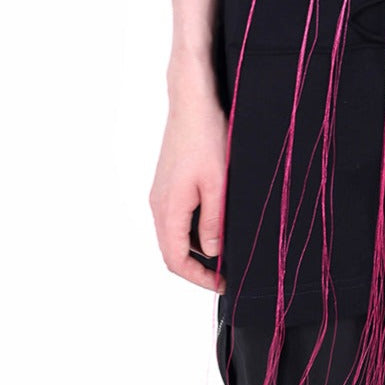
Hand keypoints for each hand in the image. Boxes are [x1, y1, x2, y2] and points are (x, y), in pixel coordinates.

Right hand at [149, 81, 228, 292]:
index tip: (221, 284)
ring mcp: (161, 192)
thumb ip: (214, 221)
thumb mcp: (218, 183)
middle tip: (226, 273)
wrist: (192, 101)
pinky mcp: (168, 182)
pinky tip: (214, 223)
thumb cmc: (205, 136)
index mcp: (168, 208)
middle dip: (198, 266)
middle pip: (172, 250)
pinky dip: (193, 228)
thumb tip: (212, 251)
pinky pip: (176, 216)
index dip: (198, 278)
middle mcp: (159, 204)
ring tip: (225, 251)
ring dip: (196, 247)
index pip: (175, 260)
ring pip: (174, 233)